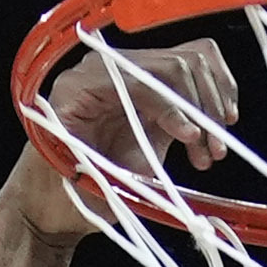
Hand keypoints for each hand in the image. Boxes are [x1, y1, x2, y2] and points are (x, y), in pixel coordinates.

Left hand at [12, 31, 236, 239]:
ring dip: (212, 104)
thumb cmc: (59, 196)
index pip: (139, 76)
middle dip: (200, 106)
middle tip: (211, 149)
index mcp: (78, 87)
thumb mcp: (86, 181)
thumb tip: (178, 140)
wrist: (47, 203)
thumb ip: (123, 157)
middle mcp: (104, 70)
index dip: (171, 105)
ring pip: (191, 62)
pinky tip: (219, 127)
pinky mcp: (151, 91)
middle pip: (172, 64)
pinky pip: (193, 71)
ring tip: (213, 150)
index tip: (191, 138)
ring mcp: (130, 77)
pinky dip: (215, 94)